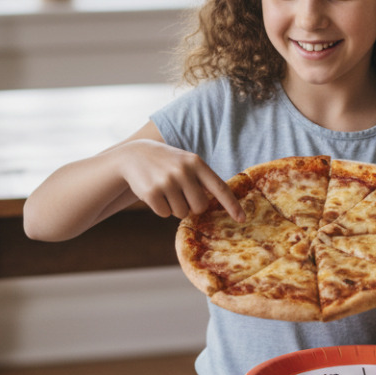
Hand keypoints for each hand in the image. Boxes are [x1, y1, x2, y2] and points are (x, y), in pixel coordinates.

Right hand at [118, 139, 242, 220]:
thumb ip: (201, 180)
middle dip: (191, 206)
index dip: (232, 205)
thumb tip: (217, 206)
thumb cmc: (166, 163)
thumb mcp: (186, 163)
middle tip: (180, 193)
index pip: (219, 187)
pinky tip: (154, 193)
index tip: (242, 219)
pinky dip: (160, 208)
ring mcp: (167, 181)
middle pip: (199, 207)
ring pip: (181, 213)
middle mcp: (183, 171)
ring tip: (165, 190)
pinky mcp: (152, 192)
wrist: (133, 155)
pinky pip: (165, 214)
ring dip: (174, 207)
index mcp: (196, 163)